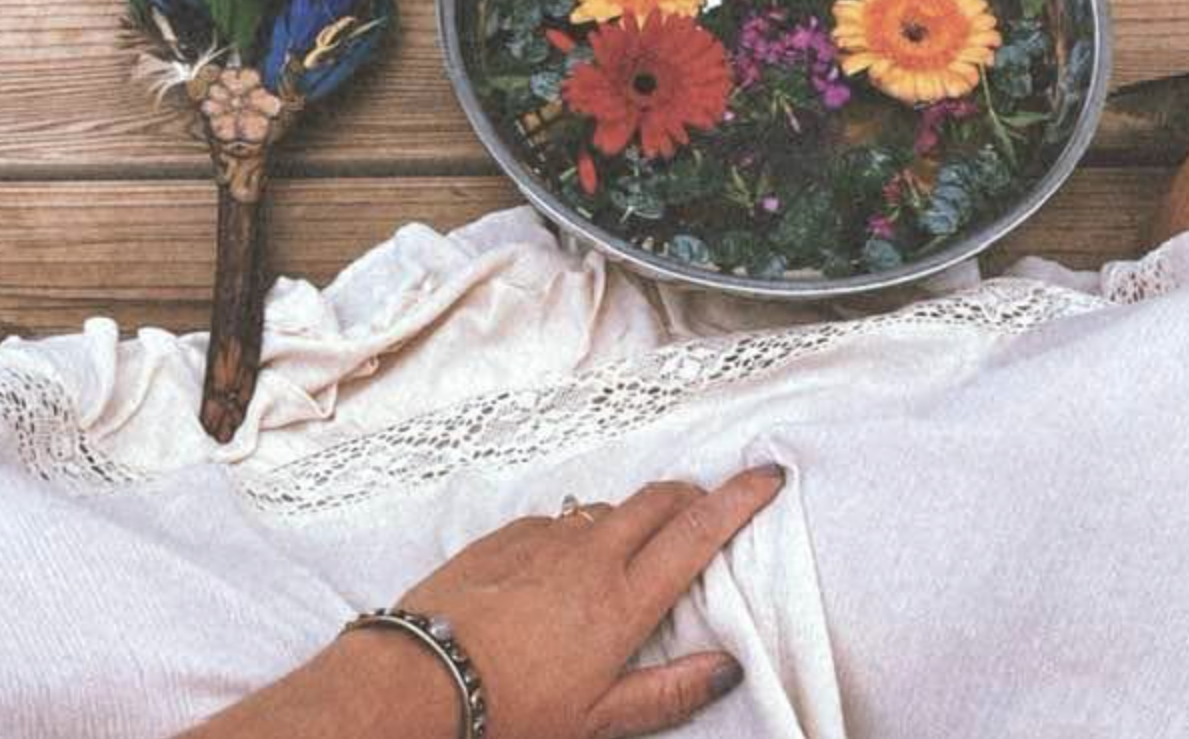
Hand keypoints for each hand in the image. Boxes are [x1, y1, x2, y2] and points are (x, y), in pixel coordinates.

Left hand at [398, 464, 784, 738]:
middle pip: (658, 500)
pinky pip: (559, 520)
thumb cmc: (513, 707)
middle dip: (690, 495)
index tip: (767, 475)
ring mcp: (548, 536)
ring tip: (625, 556)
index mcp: (624, 600)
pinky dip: (576, 534)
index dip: (739, 499)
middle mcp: (593, 554)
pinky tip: (559, 571)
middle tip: (701, 510)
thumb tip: (727, 667)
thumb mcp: (599, 718)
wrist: (421, 676)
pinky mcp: (509, 532)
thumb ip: (670, 690)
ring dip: (632, 518)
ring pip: (609, 508)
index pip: (697, 534)